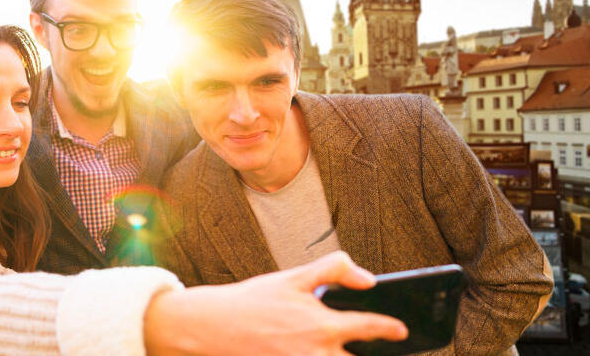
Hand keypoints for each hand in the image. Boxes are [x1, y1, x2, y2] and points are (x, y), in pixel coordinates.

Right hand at [144, 251, 407, 355]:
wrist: (213, 327)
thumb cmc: (254, 300)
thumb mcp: (293, 277)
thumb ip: (334, 269)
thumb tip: (369, 279)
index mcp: (323, 326)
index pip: (370, 328)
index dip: (391, 328)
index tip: (402, 330)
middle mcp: (317, 353)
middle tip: (389, 351)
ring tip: (354, 352)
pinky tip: (325, 355)